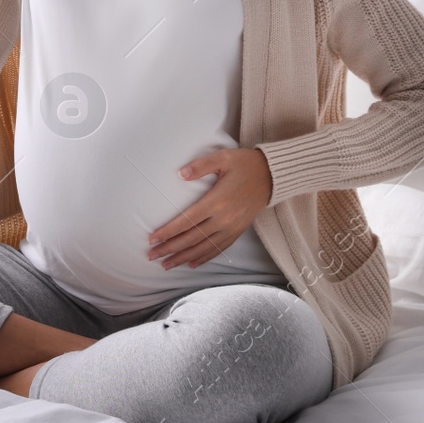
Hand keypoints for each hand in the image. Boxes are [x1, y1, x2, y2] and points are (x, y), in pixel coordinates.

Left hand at [146, 148, 272, 269]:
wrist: (271, 175)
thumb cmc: (244, 164)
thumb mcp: (222, 158)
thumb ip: (200, 166)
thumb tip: (180, 174)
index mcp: (216, 201)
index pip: (187, 221)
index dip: (168, 231)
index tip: (152, 239)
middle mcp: (223, 218)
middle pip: (192, 238)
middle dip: (170, 248)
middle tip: (151, 256)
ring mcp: (231, 227)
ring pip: (203, 247)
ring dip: (183, 257)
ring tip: (166, 264)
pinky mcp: (238, 231)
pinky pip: (219, 248)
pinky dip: (204, 257)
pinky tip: (191, 263)